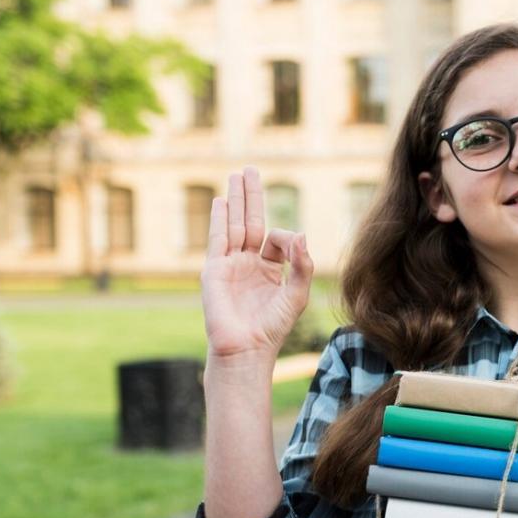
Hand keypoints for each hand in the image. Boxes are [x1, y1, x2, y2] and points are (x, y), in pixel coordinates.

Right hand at [200, 166, 313, 362]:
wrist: (246, 348)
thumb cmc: (272, 328)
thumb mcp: (296, 294)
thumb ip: (301, 265)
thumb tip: (302, 232)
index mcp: (269, 270)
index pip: (277, 239)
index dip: (288, 238)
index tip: (293, 247)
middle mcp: (248, 264)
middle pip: (250, 222)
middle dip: (252, 196)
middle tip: (251, 169)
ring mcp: (230, 265)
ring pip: (233, 224)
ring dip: (235, 199)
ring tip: (237, 175)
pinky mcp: (215, 269)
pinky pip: (218, 239)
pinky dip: (219, 219)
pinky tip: (220, 200)